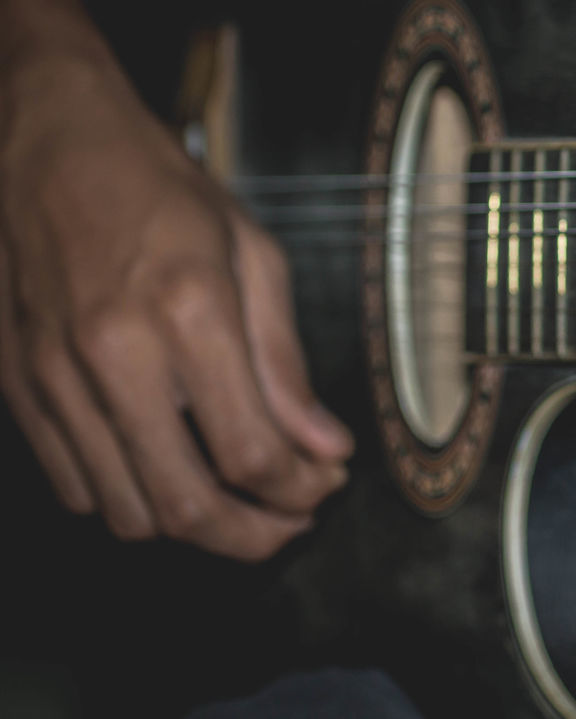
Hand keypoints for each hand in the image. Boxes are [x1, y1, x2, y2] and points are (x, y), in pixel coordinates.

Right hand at [0, 50, 352, 560]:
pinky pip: (75, 486)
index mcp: (189, 313)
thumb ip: (286, 362)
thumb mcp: (254, 254)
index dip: (298, 492)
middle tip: (288, 525)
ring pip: (127, 512)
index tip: (323, 485)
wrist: (48, 143)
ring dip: (193, 529)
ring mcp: (56, 376)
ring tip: (236, 504)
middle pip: (187, 506)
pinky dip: (129, 501)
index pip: (251, 453)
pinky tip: (167, 472)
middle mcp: (115, 354)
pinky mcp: (19, 386)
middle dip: (254, 537)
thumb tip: (325, 444)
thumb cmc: (160, 191)